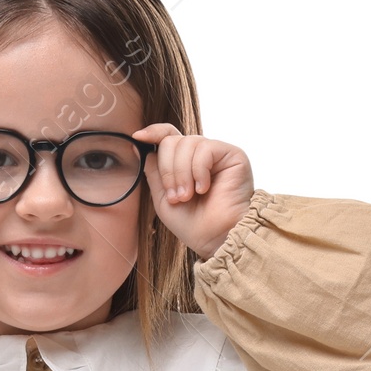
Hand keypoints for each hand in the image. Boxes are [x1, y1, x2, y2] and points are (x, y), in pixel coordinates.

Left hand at [134, 124, 254, 260]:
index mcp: (184, 162)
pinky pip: (205, 149)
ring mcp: (216, 153)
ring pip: (186, 144)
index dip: (153, 133)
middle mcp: (200, 154)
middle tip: (176, 196)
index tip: (138, 137)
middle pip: (172, 141)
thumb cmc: (192, 224)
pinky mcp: (232, 154)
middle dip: (168, 170)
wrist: (215, 237)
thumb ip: (154, 173)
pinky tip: (203, 189)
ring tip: (188, 196)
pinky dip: (198, 171)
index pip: (168, 136)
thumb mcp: (163, 199)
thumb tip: (144, 150)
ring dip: (182, 174)